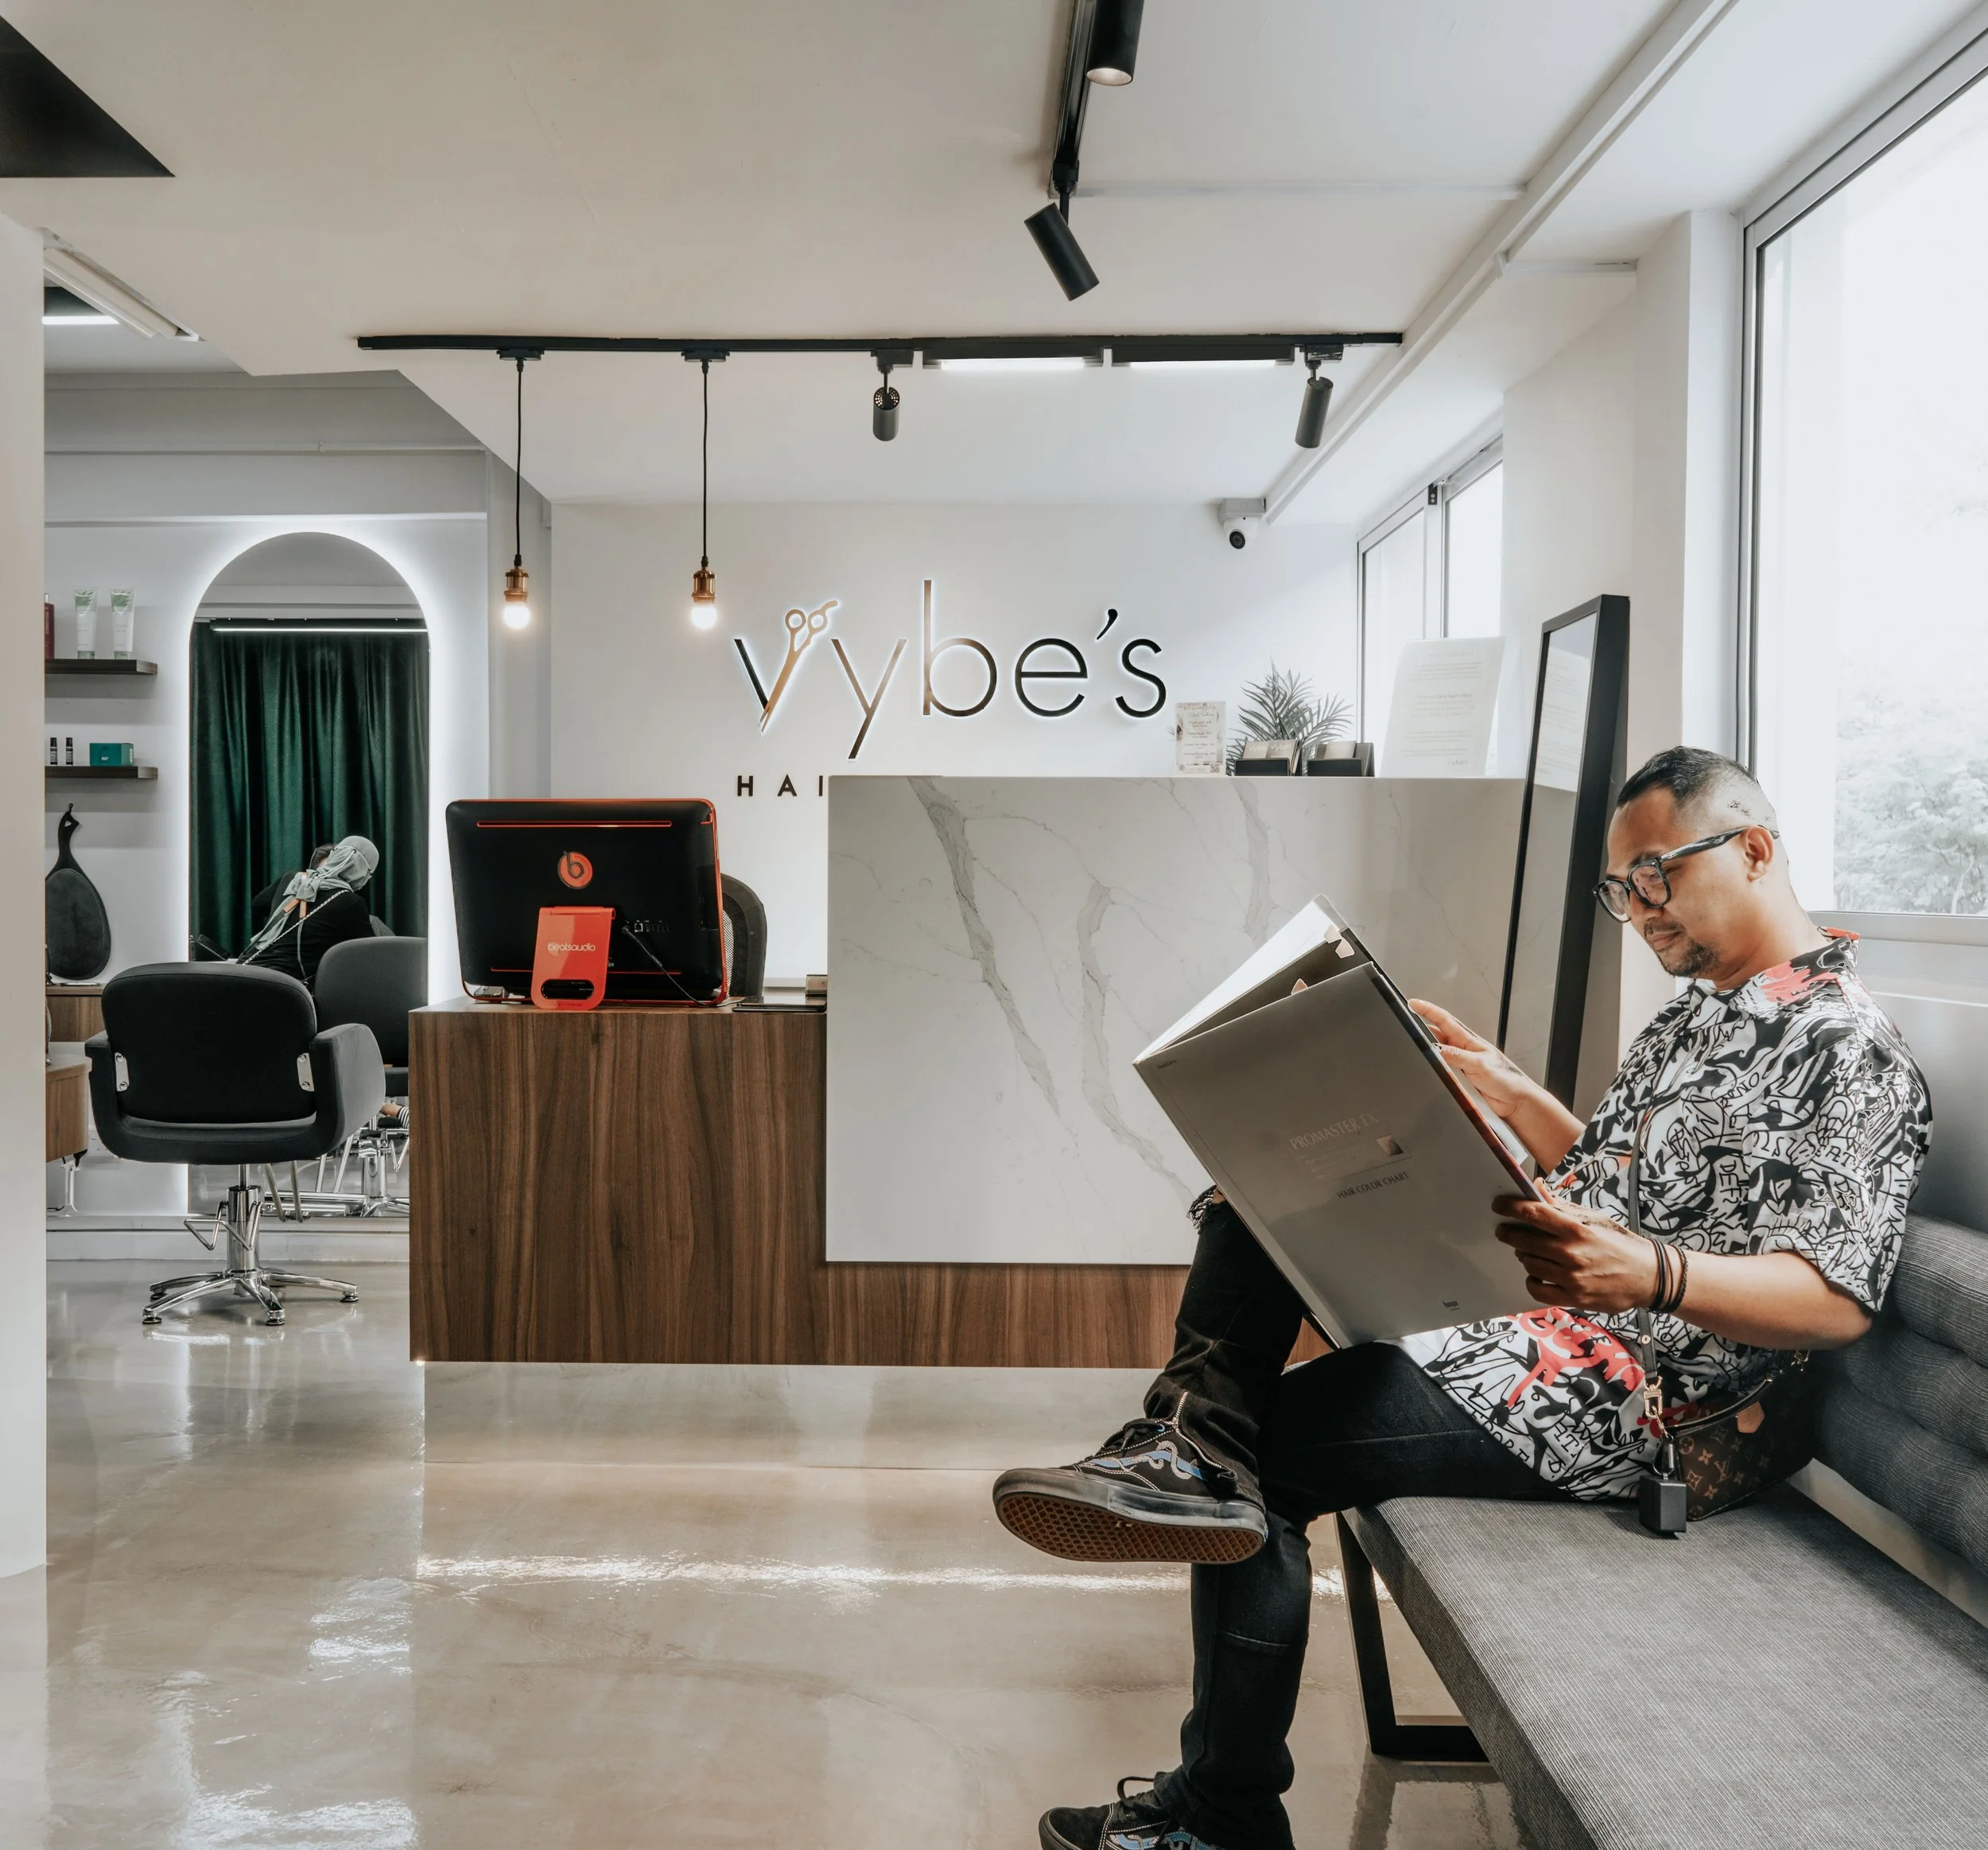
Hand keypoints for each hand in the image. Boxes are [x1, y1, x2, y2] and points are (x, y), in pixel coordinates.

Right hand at [1410, 1000, 1545, 1119]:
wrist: (1515, 1102)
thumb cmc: (1506, 1079)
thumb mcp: (1479, 1064)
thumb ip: (1456, 1056)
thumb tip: (1435, 1048)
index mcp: (1468, 1040)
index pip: (1444, 1021)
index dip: (1427, 1011)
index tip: (1412, 1003)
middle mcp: (1462, 1051)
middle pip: (1435, 1036)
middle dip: (1420, 1030)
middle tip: (1405, 1027)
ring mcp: (1459, 1065)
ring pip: (1435, 1056)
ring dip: (1427, 1054)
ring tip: (1416, 1052)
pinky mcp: (1458, 1080)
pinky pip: (1440, 1073)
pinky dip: (1433, 1071)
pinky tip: (1428, 1073)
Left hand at [1493, 1194, 1658, 1312]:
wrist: (1648, 1276)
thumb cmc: (1619, 1243)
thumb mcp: (1594, 1219)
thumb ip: (1561, 1207)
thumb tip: (1536, 1186)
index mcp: (1577, 1229)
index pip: (1534, 1214)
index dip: (1511, 1208)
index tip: (1498, 1206)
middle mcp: (1572, 1253)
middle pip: (1525, 1241)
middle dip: (1510, 1233)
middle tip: (1505, 1230)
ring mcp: (1572, 1278)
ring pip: (1529, 1264)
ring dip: (1524, 1256)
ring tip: (1529, 1252)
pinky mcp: (1574, 1297)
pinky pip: (1538, 1290)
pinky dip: (1532, 1281)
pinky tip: (1536, 1274)